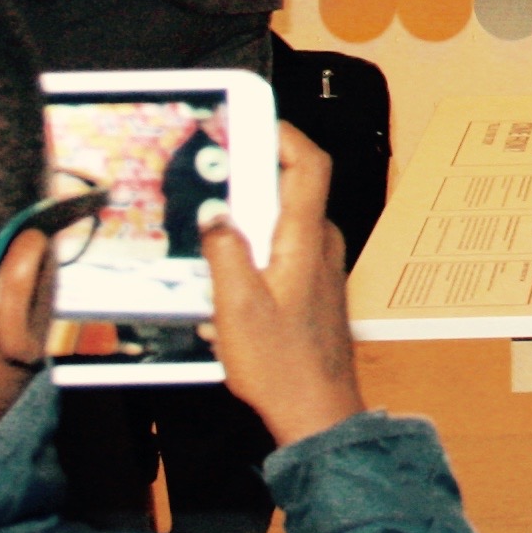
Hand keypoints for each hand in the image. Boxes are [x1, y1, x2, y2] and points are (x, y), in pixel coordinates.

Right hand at [203, 121, 365, 444]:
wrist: (317, 412)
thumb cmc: (283, 367)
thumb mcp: (237, 310)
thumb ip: (225, 256)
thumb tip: (215, 218)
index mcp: (307, 241)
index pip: (309, 165)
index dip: (284, 134)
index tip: (250, 120)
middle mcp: (322, 246)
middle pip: (292, 188)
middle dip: (251, 173)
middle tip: (212, 169)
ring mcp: (321, 266)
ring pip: (284, 219)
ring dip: (249, 214)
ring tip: (209, 222)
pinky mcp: (312, 286)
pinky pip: (284, 247)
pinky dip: (255, 245)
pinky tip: (224, 271)